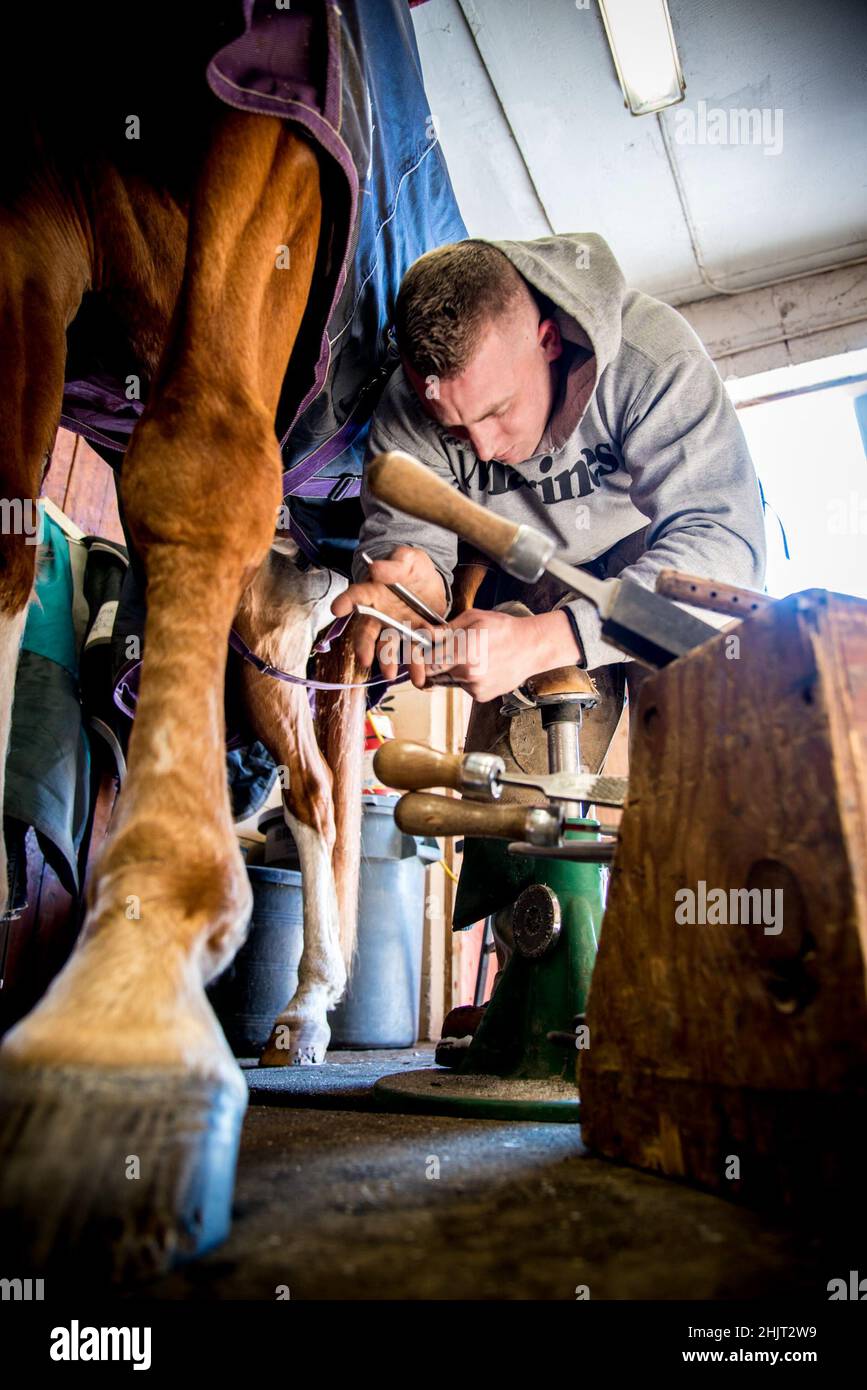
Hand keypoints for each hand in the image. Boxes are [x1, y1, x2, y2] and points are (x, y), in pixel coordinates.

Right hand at [332, 545, 446, 679]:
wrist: (432, 582)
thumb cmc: (413, 568)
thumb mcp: (408, 559)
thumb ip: (394, 564)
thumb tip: (375, 569)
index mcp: (374, 593)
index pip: (356, 596)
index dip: (346, 601)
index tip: (337, 609)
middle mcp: (381, 615)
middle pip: (368, 632)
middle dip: (365, 646)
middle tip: (364, 659)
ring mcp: (398, 628)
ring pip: (389, 647)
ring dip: (389, 662)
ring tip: (392, 675)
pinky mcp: (416, 637)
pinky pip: (414, 653)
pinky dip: (416, 665)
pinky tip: (420, 677)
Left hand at [421, 608, 581, 701]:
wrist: (532, 647)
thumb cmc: (504, 629)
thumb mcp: (473, 619)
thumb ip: (445, 630)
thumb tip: (424, 635)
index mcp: (463, 652)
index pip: (426, 663)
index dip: (419, 658)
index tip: (418, 653)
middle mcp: (467, 673)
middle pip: (432, 675)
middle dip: (432, 664)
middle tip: (441, 652)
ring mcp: (474, 687)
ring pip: (447, 681)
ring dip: (449, 670)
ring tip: (470, 655)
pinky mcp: (480, 696)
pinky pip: (462, 687)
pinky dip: (465, 678)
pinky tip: (481, 665)